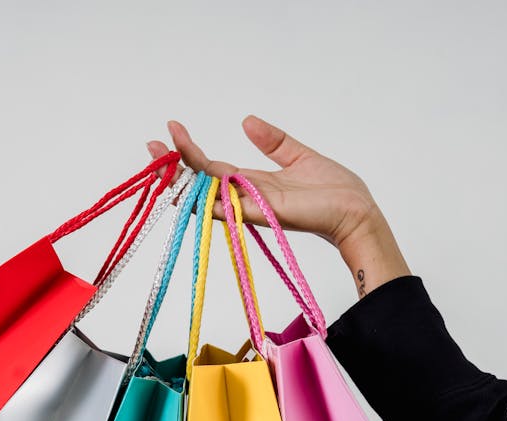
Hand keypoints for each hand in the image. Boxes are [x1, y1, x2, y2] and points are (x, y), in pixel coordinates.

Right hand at [148, 116, 409, 297]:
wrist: (355, 211)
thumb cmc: (334, 190)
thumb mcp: (298, 155)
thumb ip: (273, 140)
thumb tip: (246, 120)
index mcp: (251, 183)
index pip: (210, 168)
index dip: (189, 151)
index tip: (172, 128)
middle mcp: (244, 197)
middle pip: (199, 181)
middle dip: (175, 163)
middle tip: (152, 144)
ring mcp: (251, 208)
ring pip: (206, 194)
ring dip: (183, 177)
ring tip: (163, 154)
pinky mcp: (263, 214)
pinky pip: (228, 208)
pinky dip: (207, 197)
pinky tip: (189, 183)